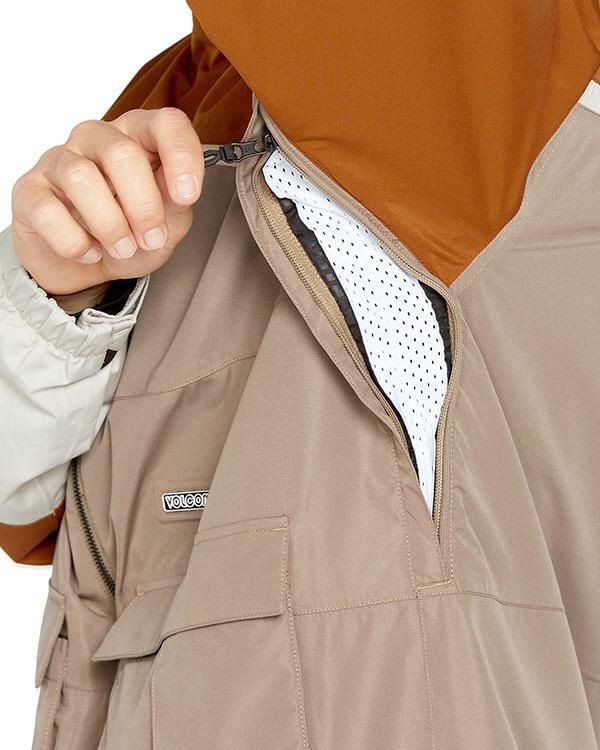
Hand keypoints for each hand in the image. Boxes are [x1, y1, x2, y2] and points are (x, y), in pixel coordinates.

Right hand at [9, 107, 204, 294]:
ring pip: (82, 178)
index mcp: (138, 138)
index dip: (180, 155)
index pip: (165, 123)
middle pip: (121, 153)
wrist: (89, 269)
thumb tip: (179, 190)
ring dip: (110, 226)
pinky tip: (90, 252)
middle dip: (143, 206)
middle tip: (151, 239)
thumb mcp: (167, 225)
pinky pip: (48, 211)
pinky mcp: (30, 190)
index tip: (187, 195)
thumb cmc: (132, 236)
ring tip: (122, 249)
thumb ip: (177, 204)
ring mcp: (59, 160)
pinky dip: (75, 242)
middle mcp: (96, 139)